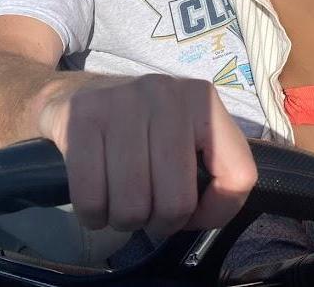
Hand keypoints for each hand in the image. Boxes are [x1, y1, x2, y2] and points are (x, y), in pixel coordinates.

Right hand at [35, 74, 256, 235]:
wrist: (75, 92)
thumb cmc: (139, 127)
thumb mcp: (186, 135)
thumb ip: (214, 169)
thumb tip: (208, 212)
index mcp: (202, 99)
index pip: (239, 176)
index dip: (217, 210)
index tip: (194, 208)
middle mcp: (166, 94)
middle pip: (177, 203)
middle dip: (159, 221)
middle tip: (147, 205)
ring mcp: (122, 102)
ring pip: (132, 207)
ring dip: (123, 219)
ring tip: (120, 196)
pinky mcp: (81, 117)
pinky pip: (91, 201)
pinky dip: (93, 215)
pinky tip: (96, 195)